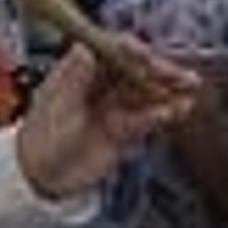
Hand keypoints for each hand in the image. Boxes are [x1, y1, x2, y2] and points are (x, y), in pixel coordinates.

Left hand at [16, 40, 198, 201]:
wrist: (38, 179)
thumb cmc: (39, 140)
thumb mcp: (55, 108)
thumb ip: (73, 80)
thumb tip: (84, 49)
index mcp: (79, 70)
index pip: (112, 50)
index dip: (133, 51)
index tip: (148, 57)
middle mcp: (99, 84)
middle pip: (135, 69)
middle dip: (160, 69)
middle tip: (180, 75)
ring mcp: (111, 106)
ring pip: (145, 91)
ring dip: (167, 89)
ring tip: (189, 89)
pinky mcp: (121, 129)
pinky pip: (145, 117)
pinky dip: (161, 113)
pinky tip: (177, 111)